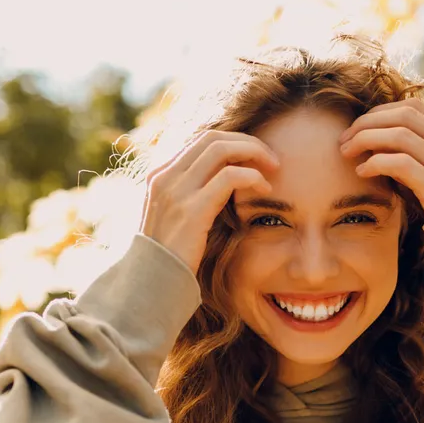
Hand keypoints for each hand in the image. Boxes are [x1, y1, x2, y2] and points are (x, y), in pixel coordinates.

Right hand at [140, 130, 279, 274]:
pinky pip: (229, 177)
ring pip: (221, 148)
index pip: (199, 140)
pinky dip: (253, 177)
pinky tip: (265, 190)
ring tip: (274, 168)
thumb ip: (188, 196)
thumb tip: (219, 182)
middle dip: (247, 142)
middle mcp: (164, 177)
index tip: (254, 156)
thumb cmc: (168, 256)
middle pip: (212, 137)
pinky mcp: (192, 210)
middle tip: (271, 158)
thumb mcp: (171, 218)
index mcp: (159, 175)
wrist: (150, 285)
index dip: (232, 142)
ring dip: (254, 152)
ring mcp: (176, 192)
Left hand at [338, 98, 423, 218]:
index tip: (359, 125)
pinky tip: (362, 171)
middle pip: (405, 116)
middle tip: (345, 138)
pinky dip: (376, 163)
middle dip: (368, 122)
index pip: (415, 108)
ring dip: (366, 139)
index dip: (381, 112)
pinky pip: (401, 164)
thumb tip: (376, 139)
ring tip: (347, 152)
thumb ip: (422, 155)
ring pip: (400, 136)